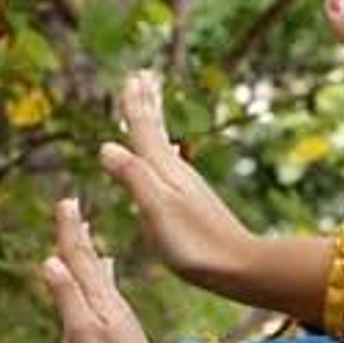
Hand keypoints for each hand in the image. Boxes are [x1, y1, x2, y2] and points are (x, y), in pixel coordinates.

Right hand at [42, 199, 170, 342]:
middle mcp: (106, 297)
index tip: (65, 201)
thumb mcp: (82, 332)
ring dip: (88, 247)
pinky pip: (106, 284)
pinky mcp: (118, 320)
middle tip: (69, 204)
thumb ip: (68, 297)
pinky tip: (107, 264)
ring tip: (84, 227)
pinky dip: (102, 270)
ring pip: (97, 269)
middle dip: (76, 232)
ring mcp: (113, 308)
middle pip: (87, 257)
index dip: (69, 229)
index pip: (78, 256)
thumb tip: (50, 260)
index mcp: (96, 296)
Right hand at [99, 71, 258, 291]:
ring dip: (156, 121)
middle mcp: (177, 172)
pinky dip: (165, 149)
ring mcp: (187, 185)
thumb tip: (106, 146)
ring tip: (152, 104)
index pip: (145, 130)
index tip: (132, 76)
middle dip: (148, 104)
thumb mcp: (156, 211)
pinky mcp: (193, 201)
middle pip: (157, 130)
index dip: (135, 105)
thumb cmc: (194, 243)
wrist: (237, 267)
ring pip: (165, 144)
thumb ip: (134, 177)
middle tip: (143, 75)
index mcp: (164, 171)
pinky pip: (172, 163)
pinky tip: (170, 153)